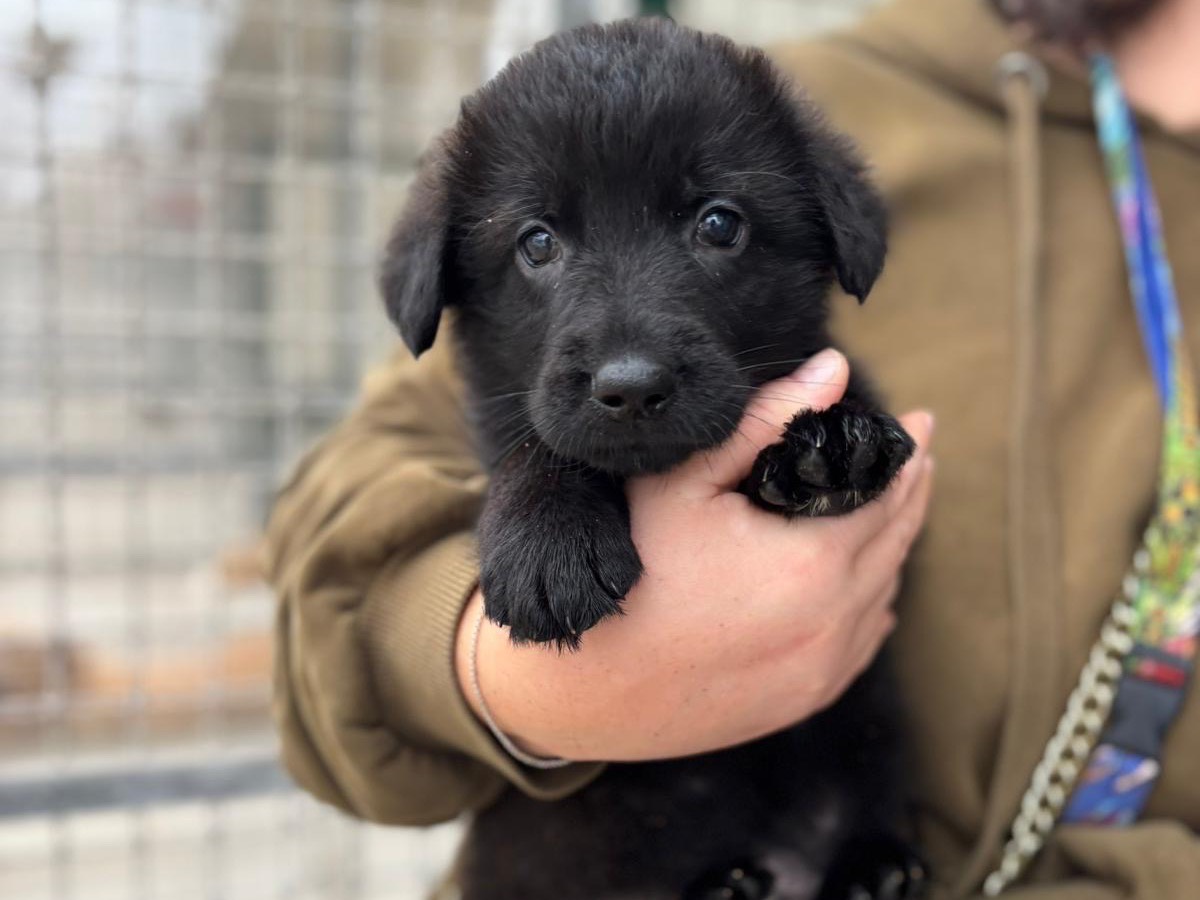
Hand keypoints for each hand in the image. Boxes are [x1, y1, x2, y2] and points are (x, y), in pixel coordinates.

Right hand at [455, 348, 934, 761]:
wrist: (589, 685)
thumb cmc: (631, 569)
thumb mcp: (686, 480)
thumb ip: (765, 418)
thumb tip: (832, 368)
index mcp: (815, 563)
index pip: (890, 496)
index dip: (908, 456)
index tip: (920, 426)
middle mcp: (835, 623)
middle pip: (896, 544)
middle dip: (911, 494)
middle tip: (921, 458)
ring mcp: (823, 669)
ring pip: (883, 595)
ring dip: (893, 549)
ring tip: (896, 512)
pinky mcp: (804, 700)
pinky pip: (861, 645)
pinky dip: (873, 606)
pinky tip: (873, 589)